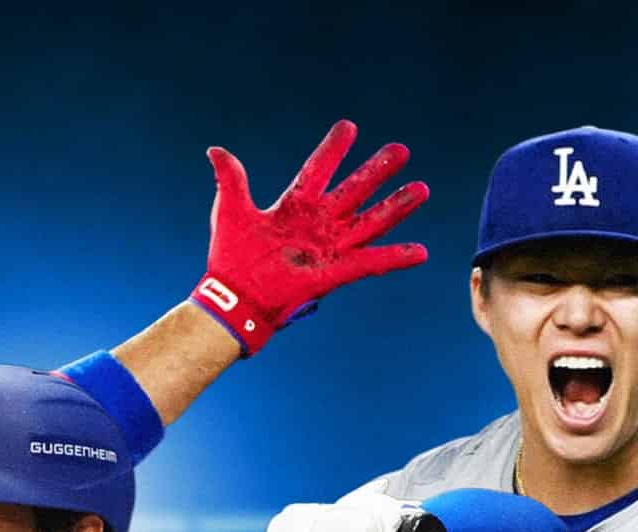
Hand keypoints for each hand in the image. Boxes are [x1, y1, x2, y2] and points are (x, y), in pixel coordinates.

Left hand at [192, 121, 426, 354]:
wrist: (232, 298)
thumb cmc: (230, 258)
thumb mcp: (230, 210)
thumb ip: (231, 179)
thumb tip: (216, 152)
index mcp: (294, 206)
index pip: (318, 170)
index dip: (333, 149)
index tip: (349, 128)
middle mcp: (317, 224)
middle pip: (354, 190)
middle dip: (377, 170)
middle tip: (400, 150)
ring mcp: (328, 248)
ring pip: (369, 222)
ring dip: (395, 207)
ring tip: (420, 189)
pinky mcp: (334, 273)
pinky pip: (369, 264)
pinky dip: (395, 258)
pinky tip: (419, 251)